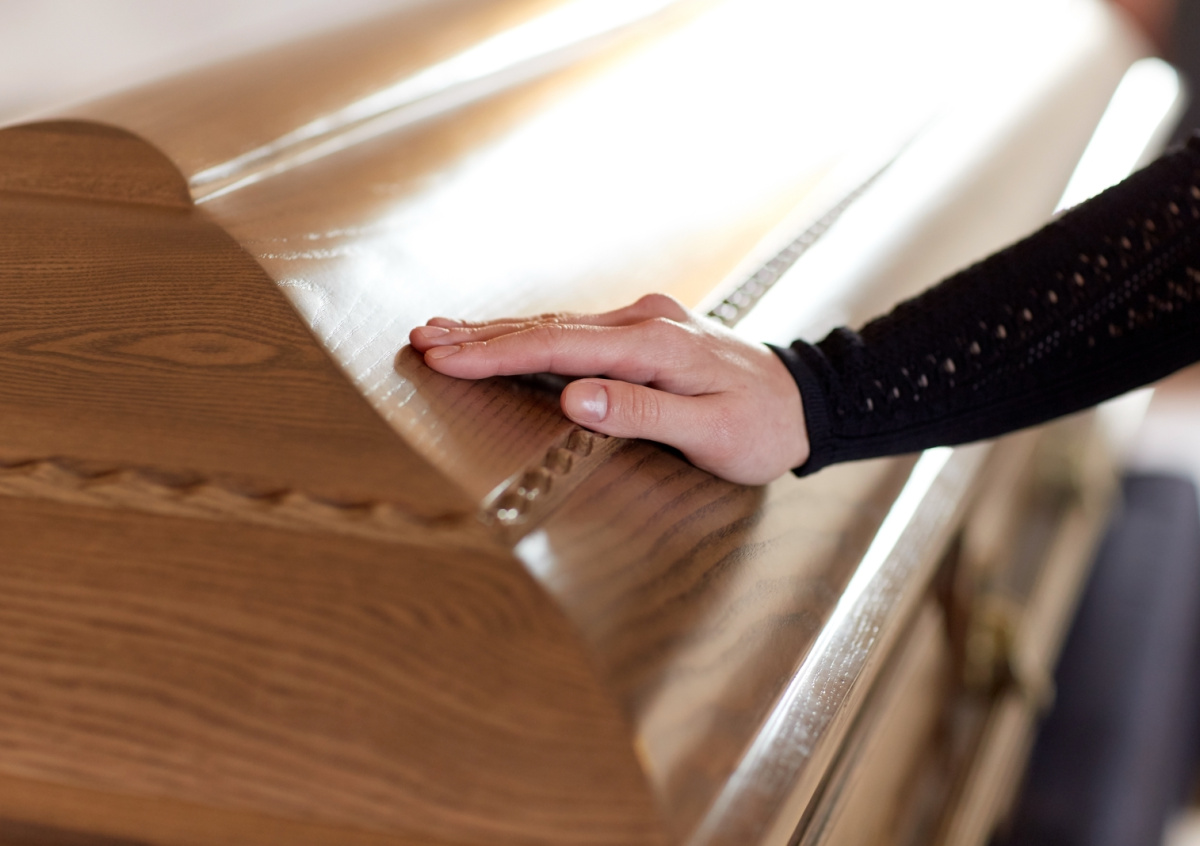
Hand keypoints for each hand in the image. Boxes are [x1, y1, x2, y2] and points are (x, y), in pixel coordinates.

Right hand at [408, 293, 808, 484]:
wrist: (805, 401)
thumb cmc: (760, 427)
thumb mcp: (709, 433)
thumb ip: (640, 414)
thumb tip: (572, 398)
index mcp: (654, 346)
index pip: (558, 349)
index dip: (496, 354)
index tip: (446, 357)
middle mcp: (645, 323)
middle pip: (547, 328)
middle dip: (480, 335)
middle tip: (421, 337)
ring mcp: (644, 322)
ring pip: (556, 325)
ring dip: (498, 331)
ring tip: (444, 331)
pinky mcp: (645, 331)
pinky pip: (575, 330)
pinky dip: (531, 334)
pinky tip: (506, 337)